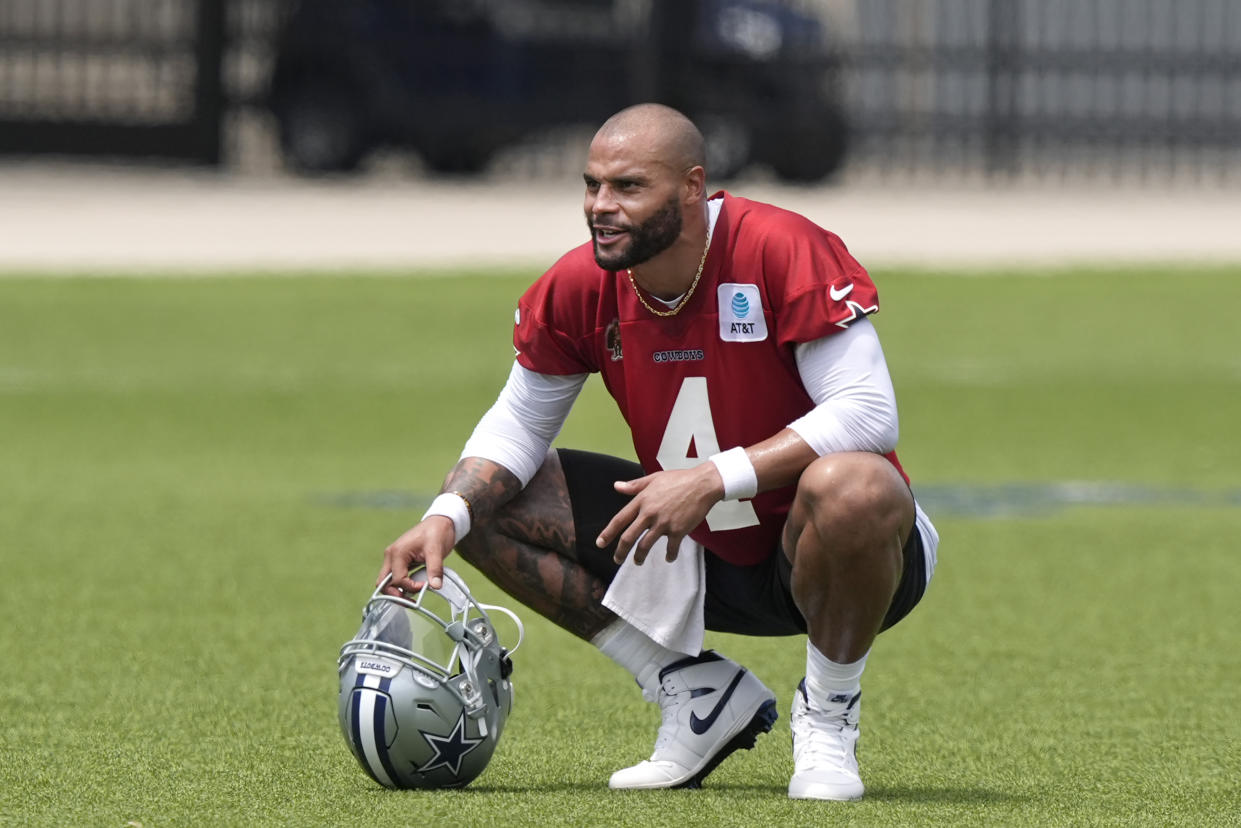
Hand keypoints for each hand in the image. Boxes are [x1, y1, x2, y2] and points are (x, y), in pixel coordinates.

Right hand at [377, 517, 455, 593]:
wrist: (441, 522)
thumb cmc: (436, 531)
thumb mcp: (437, 549)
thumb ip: (435, 568)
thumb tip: (435, 586)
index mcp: (397, 552)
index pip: (397, 579)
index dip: (410, 587)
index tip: (425, 586)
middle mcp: (391, 556)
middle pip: (383, 583)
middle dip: (395, 595)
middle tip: (411, 602)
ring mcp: (394, 559)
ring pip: (387, 582)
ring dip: (397, 592)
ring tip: (413, 599)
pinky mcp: (401, 561)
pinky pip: (396, 577)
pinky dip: (402, 586)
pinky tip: (414, 589)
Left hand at [596, 463, 723, 564]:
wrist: (702, 484)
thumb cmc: (679, 479)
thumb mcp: (654, 479)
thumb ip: (634, 485)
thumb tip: (617, 486)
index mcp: (642, 500)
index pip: (619, 519)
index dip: (608, 533)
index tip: (600, 543)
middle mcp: (649, 513)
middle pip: (629, 537)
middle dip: (621, 551)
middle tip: (617, 559)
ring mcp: (664, 523)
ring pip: (645, 546)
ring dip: (640, 557)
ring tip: (638, 561)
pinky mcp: (678, 530)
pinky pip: (670, 548)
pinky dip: (669, 555)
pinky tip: (669, 558)